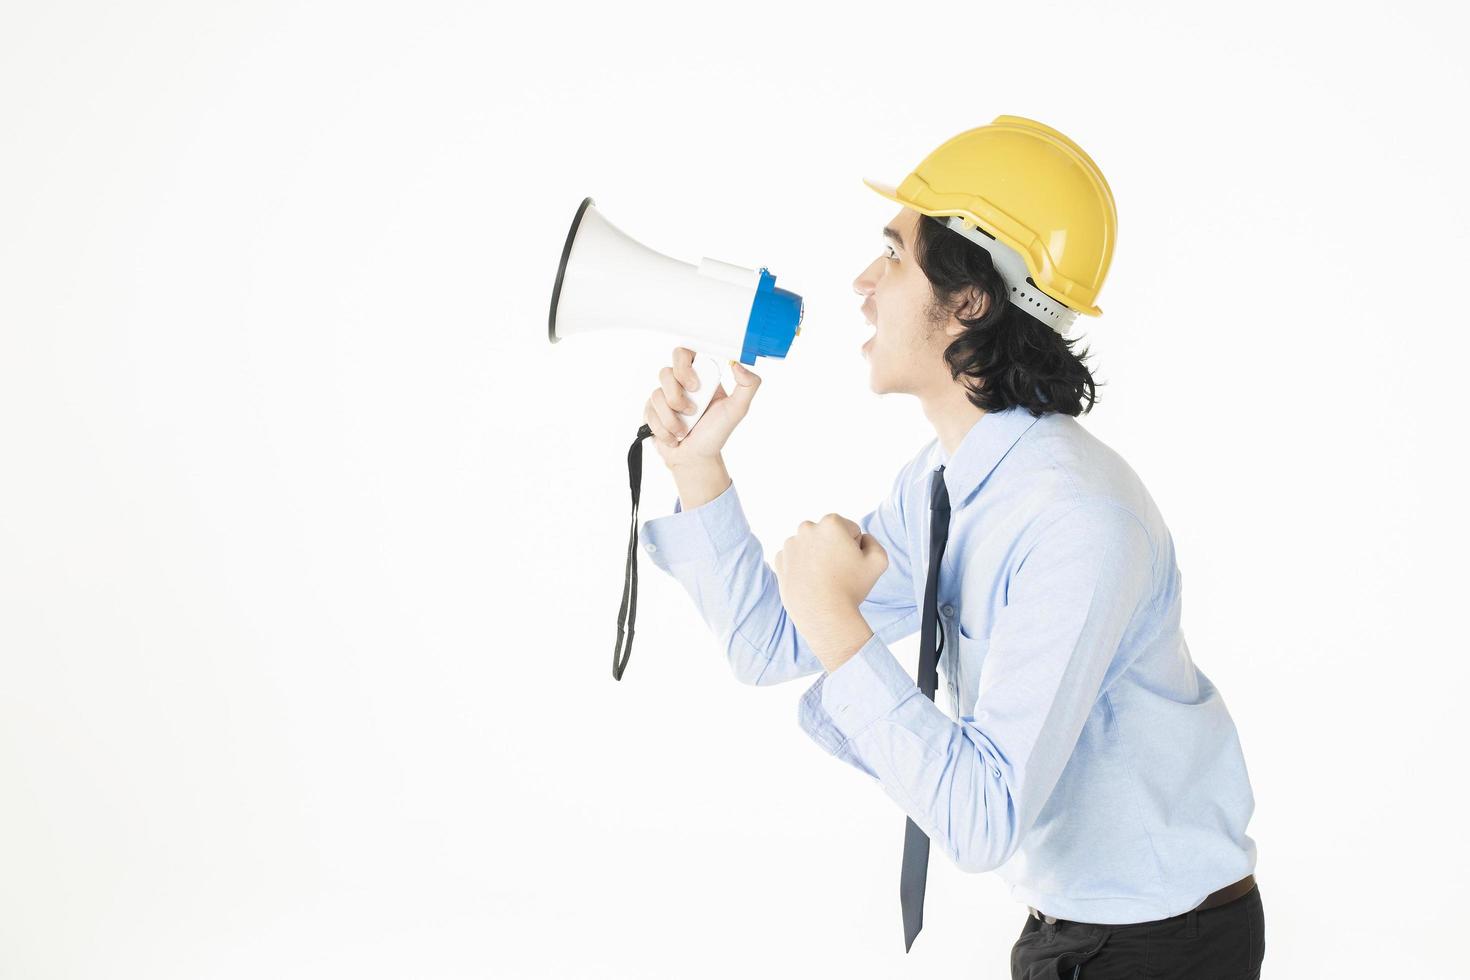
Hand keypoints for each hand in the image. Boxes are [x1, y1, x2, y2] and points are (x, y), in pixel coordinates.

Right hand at [643, 347, 759, 470]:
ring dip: (672, 418)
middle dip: (676, 394)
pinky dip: (664, 429)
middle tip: (692, 410)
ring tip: (684, 430)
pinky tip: (674, 437)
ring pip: (657, 394)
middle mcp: (680, 383)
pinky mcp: (651, 410)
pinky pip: (649, 411)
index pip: (685, 353)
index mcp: (700, 376)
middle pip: (666, 371)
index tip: (696, 386)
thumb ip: (748, 385)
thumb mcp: (738, 410)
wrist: (695, 459)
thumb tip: (737, 363)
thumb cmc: (715, 434)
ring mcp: (664, 396)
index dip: (684, 365)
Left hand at [772, 514, 886, 669]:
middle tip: (837, 573)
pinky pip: (796, 558)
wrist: (823, 616)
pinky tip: (809, 582)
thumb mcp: (878, 561)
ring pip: (811, 546)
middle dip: (834, 549)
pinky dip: (802, 567)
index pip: (851, 530)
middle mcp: (806, 528)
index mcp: (831, 522)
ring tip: (823, 579)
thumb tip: (861, 538)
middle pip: (829, 536)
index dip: (855, 549)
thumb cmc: (852, 588)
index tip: (850, 565)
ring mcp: (790, 544)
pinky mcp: (779, 560)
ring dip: (817, 557)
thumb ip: (873, 542)